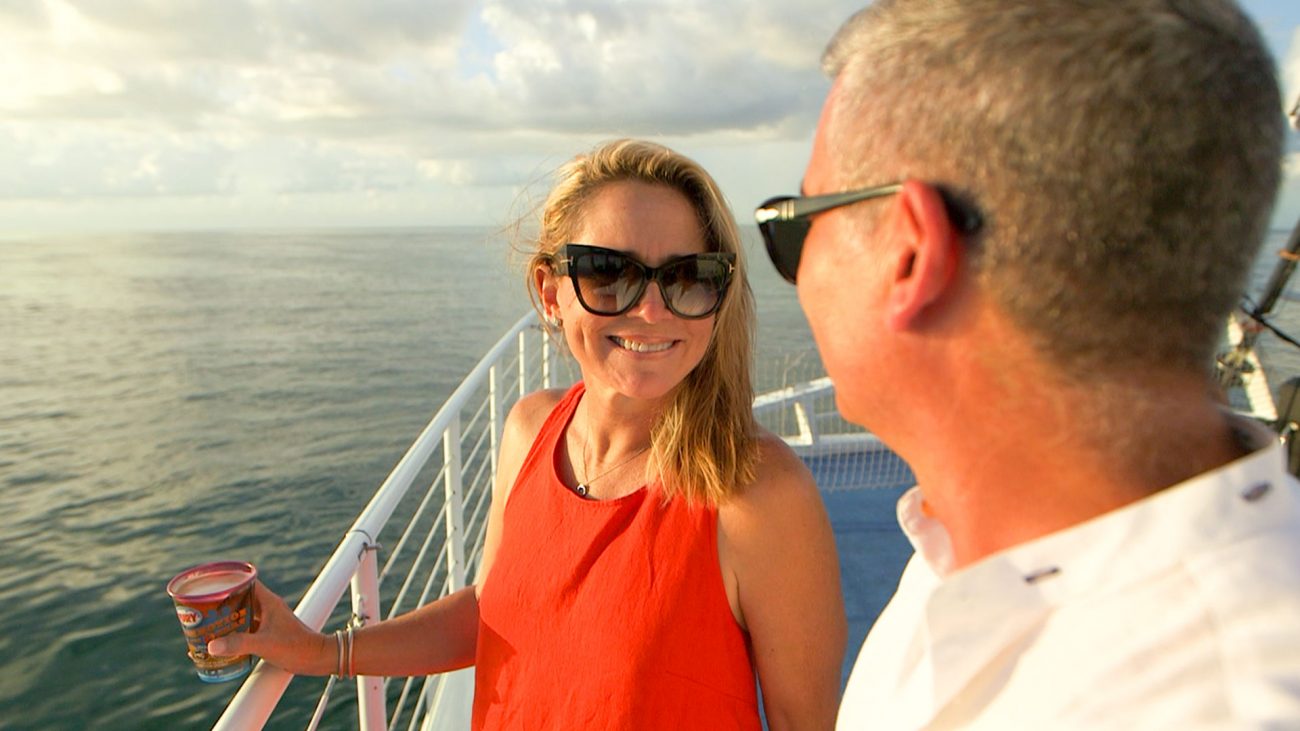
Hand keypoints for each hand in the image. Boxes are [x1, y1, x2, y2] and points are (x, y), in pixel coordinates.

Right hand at [207, 581, 332, 675]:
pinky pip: (246, 629)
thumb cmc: (296, 647)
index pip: (246, 582)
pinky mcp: (267, 634)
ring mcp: (267, 621)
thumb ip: (238, 644)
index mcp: (268, 601)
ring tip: (206, 625)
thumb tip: (211, 646)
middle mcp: (267, 608)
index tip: (210, 585)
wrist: (316, 659)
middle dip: (222, 603)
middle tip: (202, 609)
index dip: (228, 581)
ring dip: (226, 619)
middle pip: (240, 599)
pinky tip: (221, 642)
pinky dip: (234, 633)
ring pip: (242, 615)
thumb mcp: (265, 644)